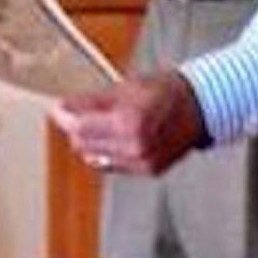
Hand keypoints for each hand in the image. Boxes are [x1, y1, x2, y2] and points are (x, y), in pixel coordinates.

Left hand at [51, 71, 208, 177]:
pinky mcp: (146, 170)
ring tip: (101, 123)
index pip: (80, 126)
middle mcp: (135, 147)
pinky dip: (108, 151)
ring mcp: (141, 161)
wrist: (199, 107)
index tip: (58, 108)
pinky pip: (112, 164)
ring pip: (95, 157)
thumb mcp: (125, 87)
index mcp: (129, 122)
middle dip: (76, 128)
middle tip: (77, 112)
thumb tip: (63, 108)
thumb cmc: (166, 91)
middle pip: (83, 144)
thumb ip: (91, 101)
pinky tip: (117, 136)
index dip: (64, 115)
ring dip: (91, 140)